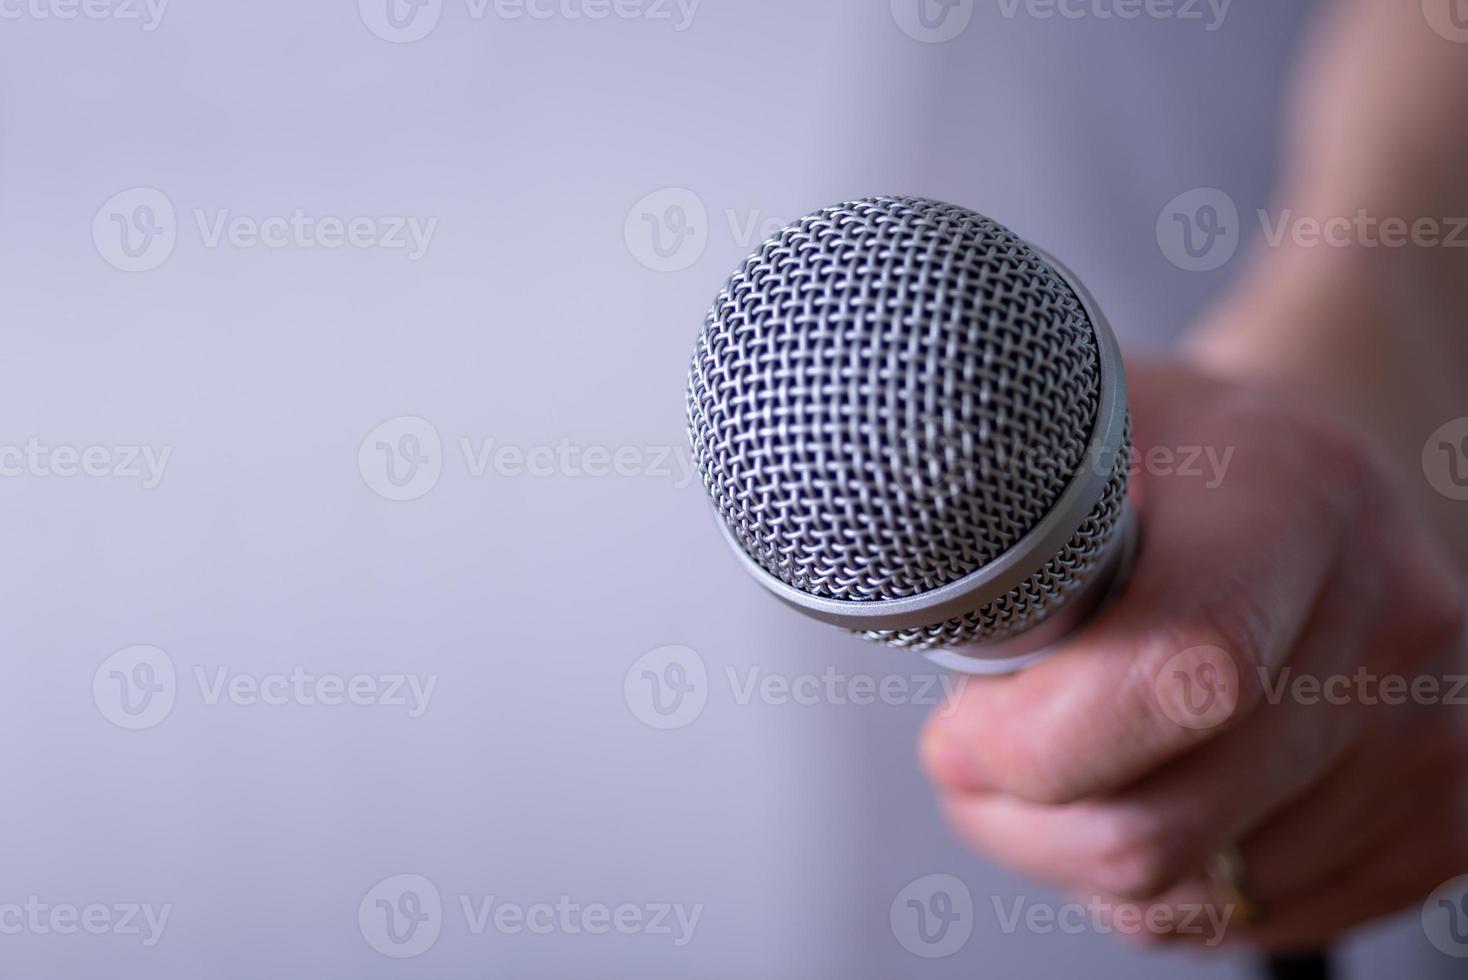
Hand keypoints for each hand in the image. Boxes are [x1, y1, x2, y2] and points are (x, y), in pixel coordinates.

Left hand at [919, 360, 1467, 950]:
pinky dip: (1159, 884)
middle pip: (1170, 826)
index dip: (1034, 742)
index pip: (1181, 674)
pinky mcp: (1438, 818)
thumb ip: (985, 497)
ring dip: (1076, 854)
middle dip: (1018, 819)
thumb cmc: (1163, 457)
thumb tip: (885, 574)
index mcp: (1294, 494)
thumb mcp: (1066, 424)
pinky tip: (1139, 789)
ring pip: (1193, 899)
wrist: (1296, 476)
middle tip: (971, 759)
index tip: (957, 731)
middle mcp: (1392, 618)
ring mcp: (1430, 730)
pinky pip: (1248, 923)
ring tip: (1053, 762)